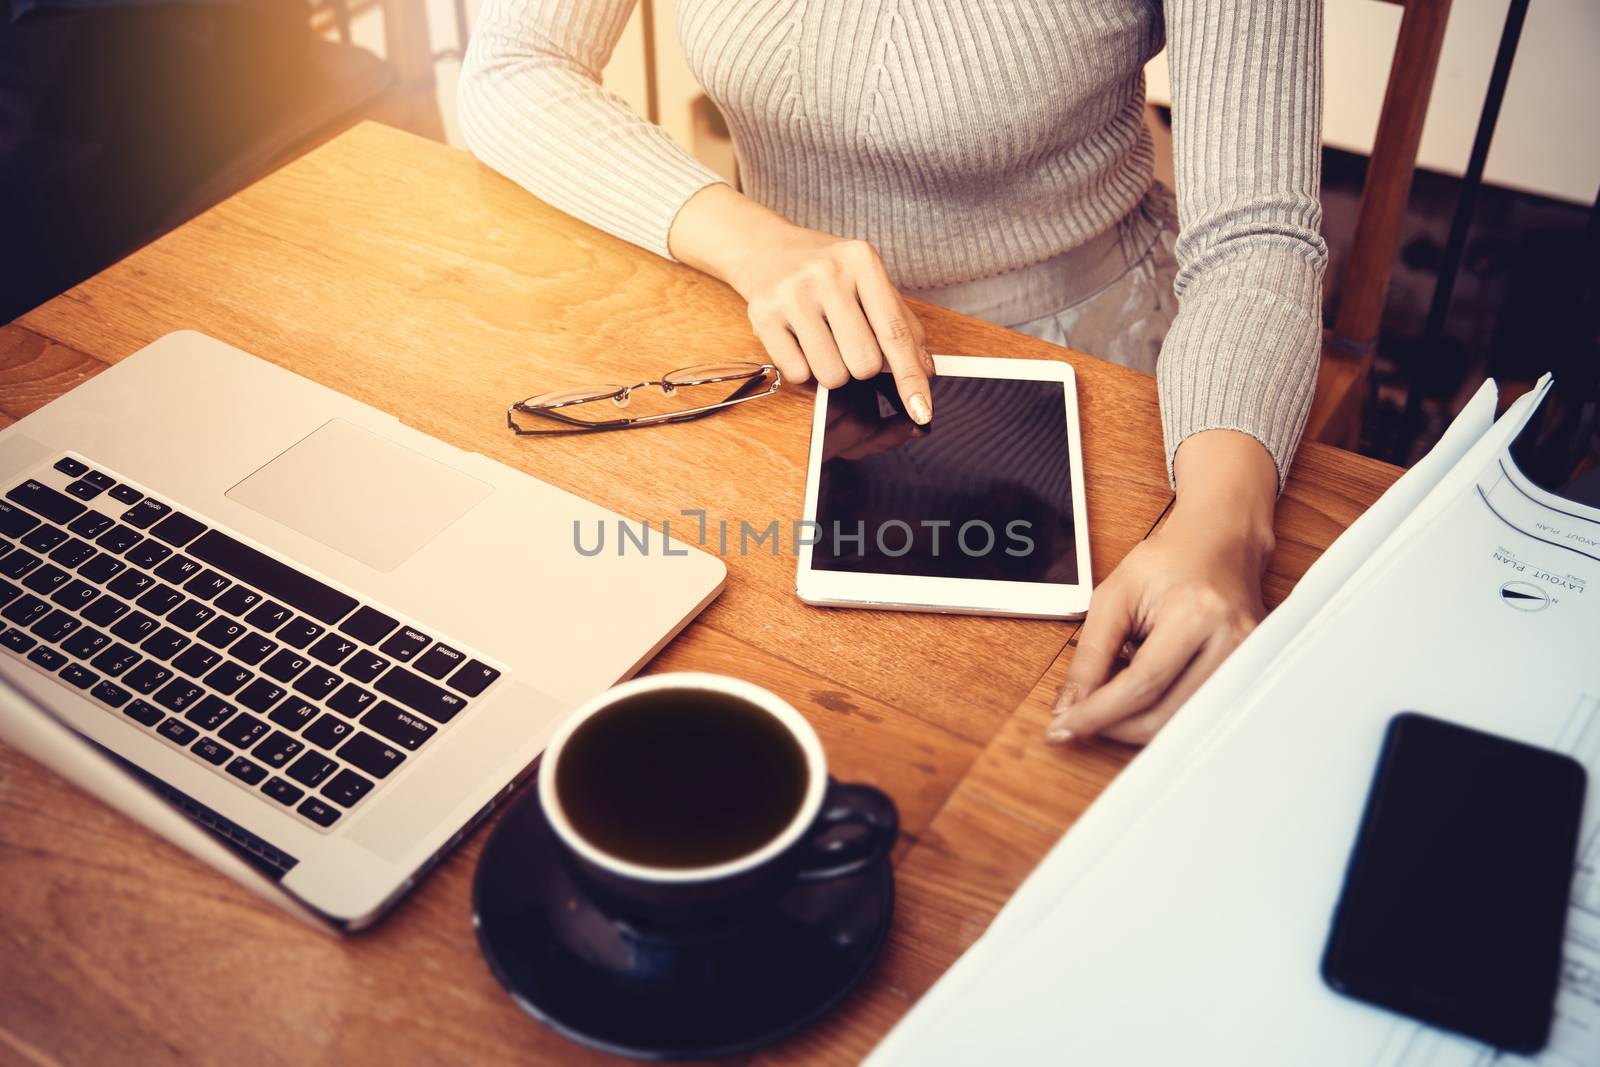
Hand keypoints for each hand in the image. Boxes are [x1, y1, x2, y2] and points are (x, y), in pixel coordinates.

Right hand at [668, 184, 934, 422]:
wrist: (765, 248)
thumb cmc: (827, 270)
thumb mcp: (869, 281)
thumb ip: (901, 323)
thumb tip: (925, 371)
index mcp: (862, 261)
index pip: (895, 333)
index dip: (911, 378)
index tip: (922, 411)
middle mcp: (827, 274)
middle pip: (864, 363)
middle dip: (862, 367)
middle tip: (848, 342)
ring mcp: (792, 294)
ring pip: (832, 375)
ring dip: (833, 370)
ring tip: (822, 340)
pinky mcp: (762, 315)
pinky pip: (797, 374)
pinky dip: (803, 369)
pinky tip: (799, 341)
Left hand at [1046, 430, 1278, 745]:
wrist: (1219, 542)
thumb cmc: (1168, 561)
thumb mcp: (1114, 595)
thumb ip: (1090, 653)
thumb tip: (1071, 706)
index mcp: (1197, 613)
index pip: (1142, 684)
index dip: (1098, 712)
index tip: (1064, 727)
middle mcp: (1233, 641)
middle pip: (1165, 714)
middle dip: (1115, 726)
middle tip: (1080, 720)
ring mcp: (1248, 660)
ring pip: (1182, 723)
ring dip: (1136, 723)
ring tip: (1111, 699)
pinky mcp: (1249, 672)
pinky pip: (1198, 712)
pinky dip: (1162, 713)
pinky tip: (1142, 696)